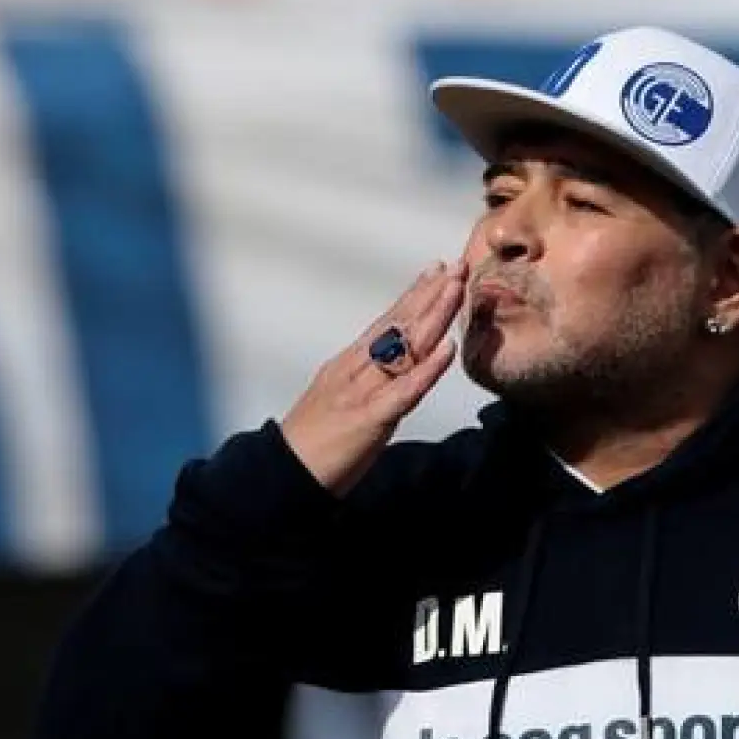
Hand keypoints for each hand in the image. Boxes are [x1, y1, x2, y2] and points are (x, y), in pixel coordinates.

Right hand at [279, 260, 466, 496]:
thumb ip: (366, 382)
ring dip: (432, 316)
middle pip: (397, 325)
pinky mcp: (368, 418)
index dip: (412, 296)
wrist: (282, 472)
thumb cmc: (313, 441)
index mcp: (348, 364)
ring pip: (402, 347)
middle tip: (455, 266)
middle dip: (429, 294)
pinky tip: (447, 349)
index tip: (435, 271)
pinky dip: (427, 369)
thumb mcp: (340, 400)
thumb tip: (394, 370)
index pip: (386, 323)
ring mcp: (360, 390)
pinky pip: (403, 390)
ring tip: (455, 289)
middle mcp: (354, 369)